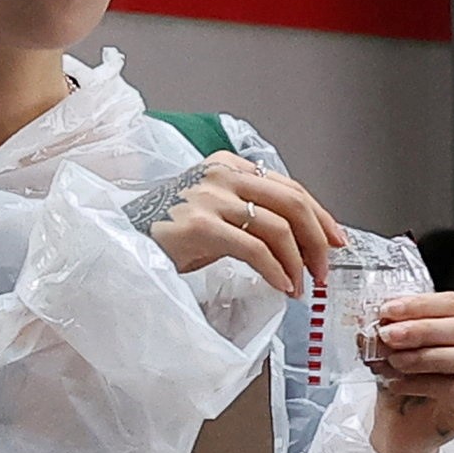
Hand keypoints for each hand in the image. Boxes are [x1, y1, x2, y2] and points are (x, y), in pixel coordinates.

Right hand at [147, 151, 339, 300]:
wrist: (118, 242)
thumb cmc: (164, 233)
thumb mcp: (212, 212)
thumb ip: (248, 213)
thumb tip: (296, 240)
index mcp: (228, 166)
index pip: (288, 187)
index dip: (319, 216)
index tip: (335, 240)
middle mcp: (222, 176)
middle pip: (292, 202)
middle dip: (316, 239)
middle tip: (323, 269)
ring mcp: (211, 198)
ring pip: (278, 227)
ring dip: (298, 262)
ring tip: (301, 285)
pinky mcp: (200, 225)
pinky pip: (255, 249)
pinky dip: (276, 270)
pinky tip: (282, 286)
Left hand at [364, 289, 453, 449]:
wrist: (401, 428)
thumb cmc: (405, 381)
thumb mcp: (394, 348)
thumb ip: (388, 329)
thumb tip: (371, 314)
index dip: (421, 304)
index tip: (387, 309)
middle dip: (422, 329)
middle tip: (388, 334)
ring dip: (426, 356)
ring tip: (393, 360)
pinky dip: (421, 383)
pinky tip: (396, 384)